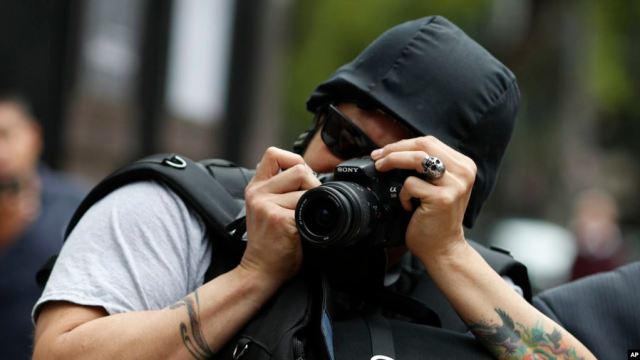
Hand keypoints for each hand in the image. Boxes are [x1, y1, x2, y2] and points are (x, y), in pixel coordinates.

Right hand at [240, 147, 320, 286]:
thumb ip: (278, 189)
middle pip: (299, 168)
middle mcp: (258, 193)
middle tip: (309, 203)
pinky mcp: (279, 218)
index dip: (294, 160)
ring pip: (306, 190)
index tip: (301, 177)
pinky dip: (312, 220)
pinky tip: (302, 231)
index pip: (273, 153)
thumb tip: (307, 173)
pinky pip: (308, 208)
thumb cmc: (269, 242)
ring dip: (312, 205)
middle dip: (312, 183)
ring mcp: (267, 205)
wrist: (260, 270)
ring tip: (302, 221)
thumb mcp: (265, 208)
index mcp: (255, 187)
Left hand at [371, 136, 476, 263]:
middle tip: (377, 157)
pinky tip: (407, 206)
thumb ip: (425, 167)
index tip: (383, 151)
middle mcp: (464, 172)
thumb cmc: (435, 219)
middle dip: (394, 149)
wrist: (443, 248)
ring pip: (417, 159)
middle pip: (423, 144)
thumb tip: (394, 150)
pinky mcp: (443, 198)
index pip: (429, 142)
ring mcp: (455, 184)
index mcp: (463, 165)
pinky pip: (412, 184)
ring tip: (381, 168)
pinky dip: (403, 194)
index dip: (402, 144)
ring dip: (393, 161)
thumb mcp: (436, 186)